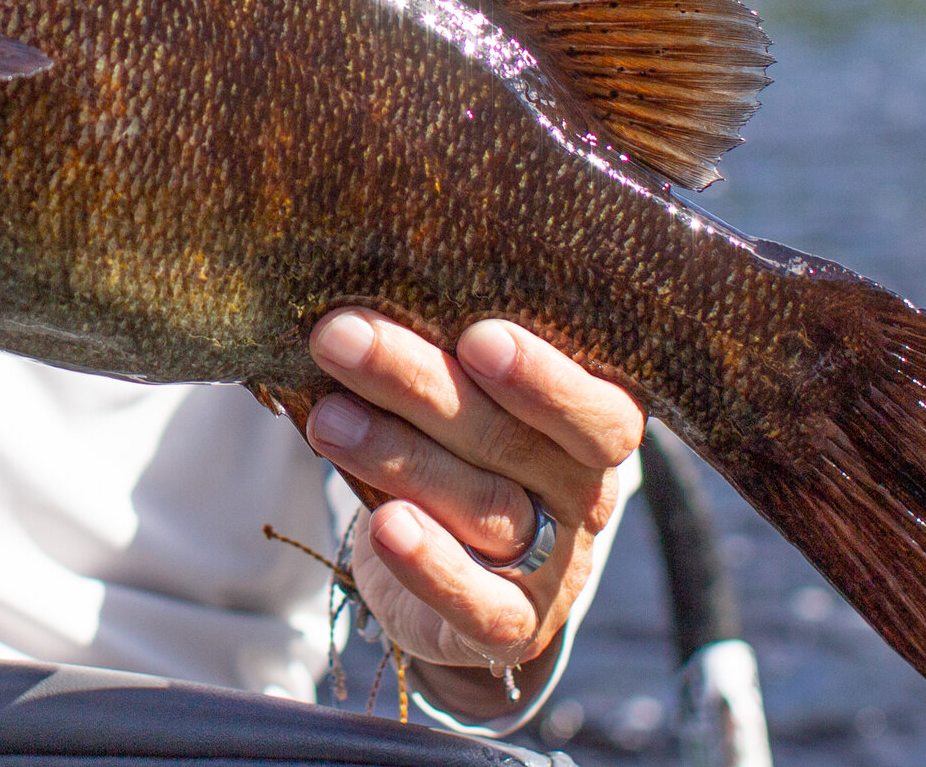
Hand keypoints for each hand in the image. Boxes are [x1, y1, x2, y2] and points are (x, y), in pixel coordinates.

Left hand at [305, 308, 642, 719]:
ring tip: (327, 419)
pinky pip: (474, 602)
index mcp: (593, 429)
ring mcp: (554, 569)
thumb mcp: (463, 394)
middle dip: (418, 383)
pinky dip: (428, 564)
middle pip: (511, 442)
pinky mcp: (507, 627)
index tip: (477, 335)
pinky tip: (385, 527)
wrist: (450, 570)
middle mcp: (584, 498)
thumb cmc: (455, 447)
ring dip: (396, 457)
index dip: (543, 376)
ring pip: (484, 509)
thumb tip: (366, 299)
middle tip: (340, 336)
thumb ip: (444, 355)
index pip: (598, 408)